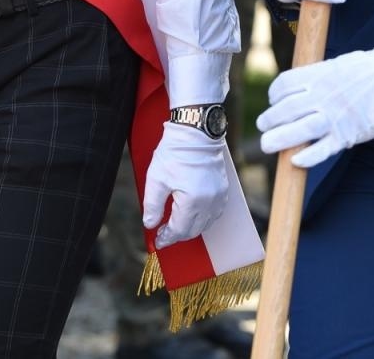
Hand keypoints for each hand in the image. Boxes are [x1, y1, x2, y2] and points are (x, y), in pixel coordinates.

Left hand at [142, 122, 231, 247]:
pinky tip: (194, 214)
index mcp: (192, 202)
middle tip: (164, 232)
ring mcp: (219, 195)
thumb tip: (150, 224)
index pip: (179, 230)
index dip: (166, 238)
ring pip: (207, 223)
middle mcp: (210, 202)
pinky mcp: (224, 188)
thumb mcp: (156, 180)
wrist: (196, 132)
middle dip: (178, 234)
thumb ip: (152, 206)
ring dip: (192, 227)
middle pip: (194, 230)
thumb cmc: (175, 153)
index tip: (158, 241)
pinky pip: (216, 212)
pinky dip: (205, 217)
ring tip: (178, 224)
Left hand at [257, 43, 373, 167]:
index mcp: (319, 75)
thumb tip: (298, 86)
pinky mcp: (346, 134)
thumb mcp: (338, 64)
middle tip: (263, 125)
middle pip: (285, 110)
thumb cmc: (368, 70)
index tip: (273, 100)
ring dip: (278, 139)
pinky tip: (295, 160)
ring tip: (268, 143)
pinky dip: (306, 157)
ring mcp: (334, 116)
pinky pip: (321, 150)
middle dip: (269, 120)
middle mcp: (322, 96)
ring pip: (298, 131)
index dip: (274, 94)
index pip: (284, 85)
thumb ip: (317, 76)